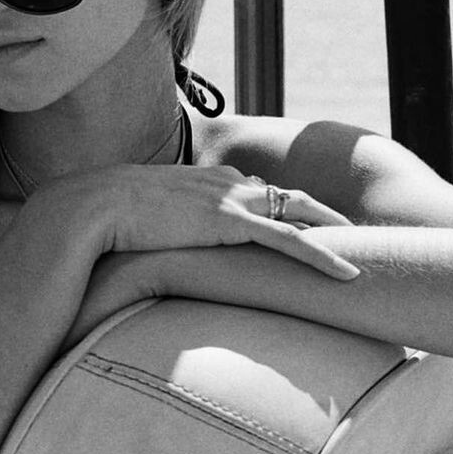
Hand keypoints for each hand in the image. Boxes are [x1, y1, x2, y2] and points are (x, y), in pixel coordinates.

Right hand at [45, 164, 358, 280]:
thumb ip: (155, 224)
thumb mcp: (137, 216)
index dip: (280, 205)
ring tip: (360, 253)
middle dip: (319, 213)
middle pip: (285, 195)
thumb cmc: (104, 218)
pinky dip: (322, 255)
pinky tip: (348, 273)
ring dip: (331, 231)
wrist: (92, 207)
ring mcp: (228, 199)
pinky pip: (288, 240)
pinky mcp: (230, 222)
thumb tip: (149, 246)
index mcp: (201, 179)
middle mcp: (221, 182)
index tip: (298, 220)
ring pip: (297, 212)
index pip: (253, 189)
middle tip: (347, 233)